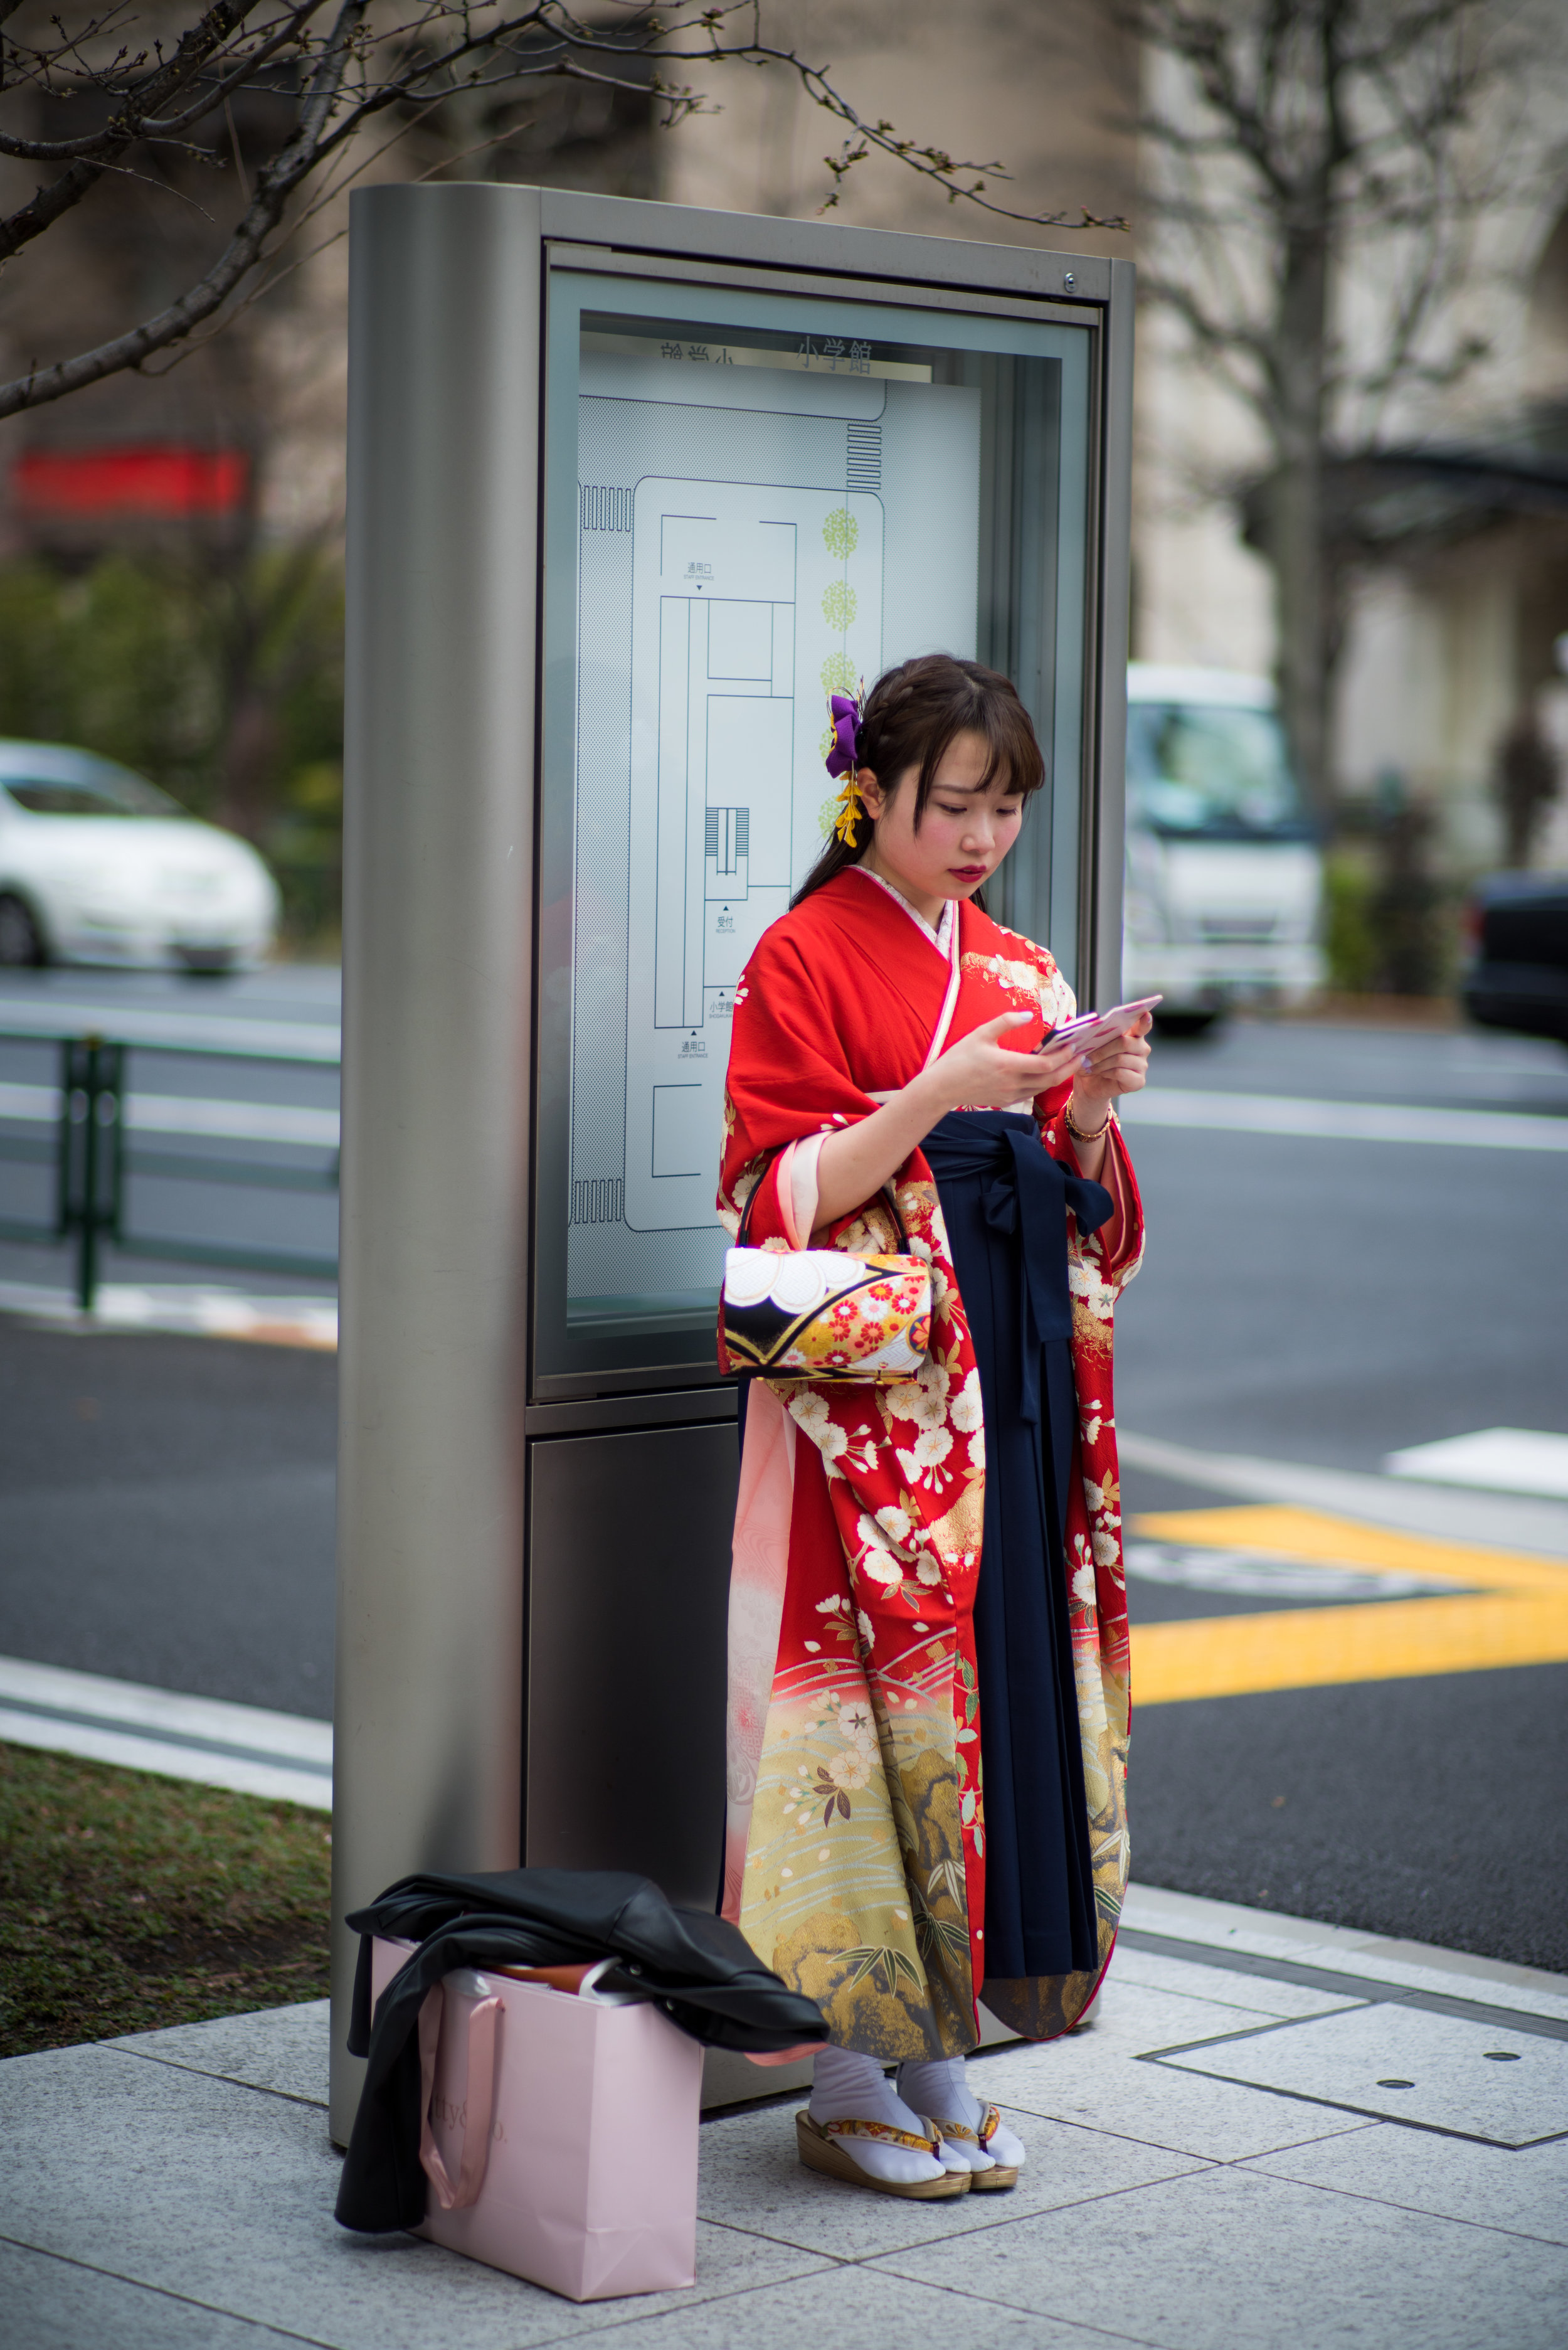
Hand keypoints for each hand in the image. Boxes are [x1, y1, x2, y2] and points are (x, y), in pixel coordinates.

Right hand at [926, 1011, 1082, 1113]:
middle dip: (1070, 1067)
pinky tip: (1048, 1071)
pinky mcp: (1006, 1100)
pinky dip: (1044, 1081)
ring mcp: (1010, 1094)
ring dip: (1059, 1075)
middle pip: (1051, 1078)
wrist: (941, 1088)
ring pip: (1043, 1087)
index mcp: (1007, 1065)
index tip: (1073, 1045)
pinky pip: (1032, 1092)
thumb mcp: (980, 1034)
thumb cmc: (958, 1059)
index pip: (1045, 1064)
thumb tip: (1028, 1015)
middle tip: (1082, 1055)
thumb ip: (1006, 1022)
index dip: (1063, 1056)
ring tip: (1070, 1063)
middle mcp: (1012, 1083)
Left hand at [1070, 1012, 1152, 1125]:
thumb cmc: (1091, 1060)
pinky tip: (1099, 1073)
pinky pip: (1121, 1073)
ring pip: (1120, 1059)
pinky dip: (1105, 1072)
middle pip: (1125, 1043)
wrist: (1089, 1084)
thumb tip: (1093, 1026)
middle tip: (1087, 1056)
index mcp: (1133, 1035)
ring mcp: (1142, 1065)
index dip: (1145, 1021)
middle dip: (1102, 1049)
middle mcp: (1142, 1049)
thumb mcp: (1090, 1045)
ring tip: (1089, 1066)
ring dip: (1101, 1062)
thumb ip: (1096, 1034)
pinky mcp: (1139, 1081)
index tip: (1145, 1014)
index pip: (1143, 1026)